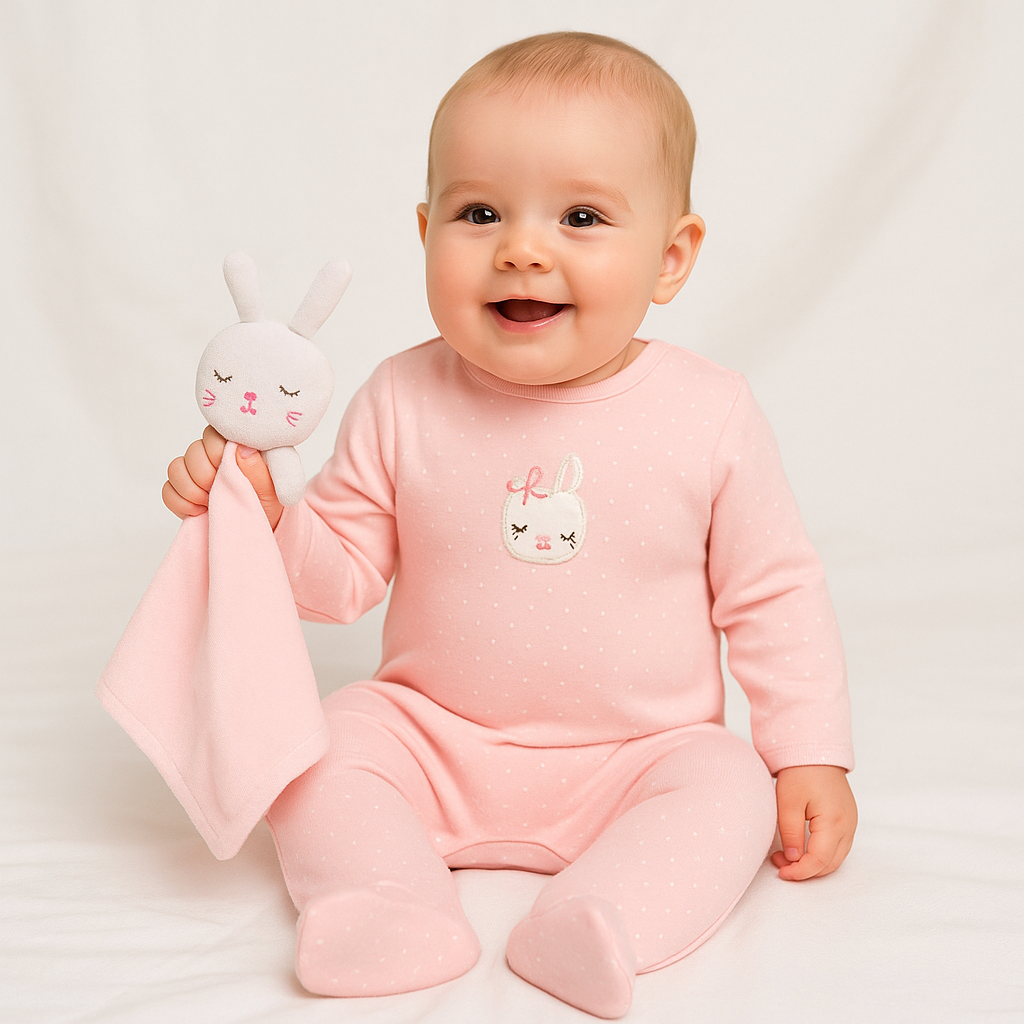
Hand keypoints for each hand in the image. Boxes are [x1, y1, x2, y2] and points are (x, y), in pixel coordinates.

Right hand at [162, 425, 283, 528]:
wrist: (253, 533)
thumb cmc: (266, 508)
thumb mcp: (271, 492)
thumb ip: (258, 469)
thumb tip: (242, 447)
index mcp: (235, 449)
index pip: (214, 434)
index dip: (215, 450)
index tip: (226, 468)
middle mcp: (212, 457)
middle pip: (192, 451)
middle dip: (203, 474)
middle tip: (218, 490)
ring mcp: (195, 474)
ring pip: (176, 468)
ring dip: (190, 489)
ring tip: (209, 503)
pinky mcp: (182, 492)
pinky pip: (168, 489)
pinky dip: (179, 502)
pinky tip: (198, 511)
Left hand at [771, 764, 856, 880]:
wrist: (815, 752)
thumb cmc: (800, 773)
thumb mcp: (788, 803)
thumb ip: (791, 834)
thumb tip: (793, 860)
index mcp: (834, 822)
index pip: (819, 861)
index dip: (800, 872)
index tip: (781, 872)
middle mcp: (848, 826)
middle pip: (830, 864)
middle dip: (805, 870)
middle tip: (781, 864)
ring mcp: (850, 823)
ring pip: (835, 858)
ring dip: (813, 863)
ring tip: (787, 855)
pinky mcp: (847, 820)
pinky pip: (838, 846)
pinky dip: (821, 853)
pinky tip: (802, 847)